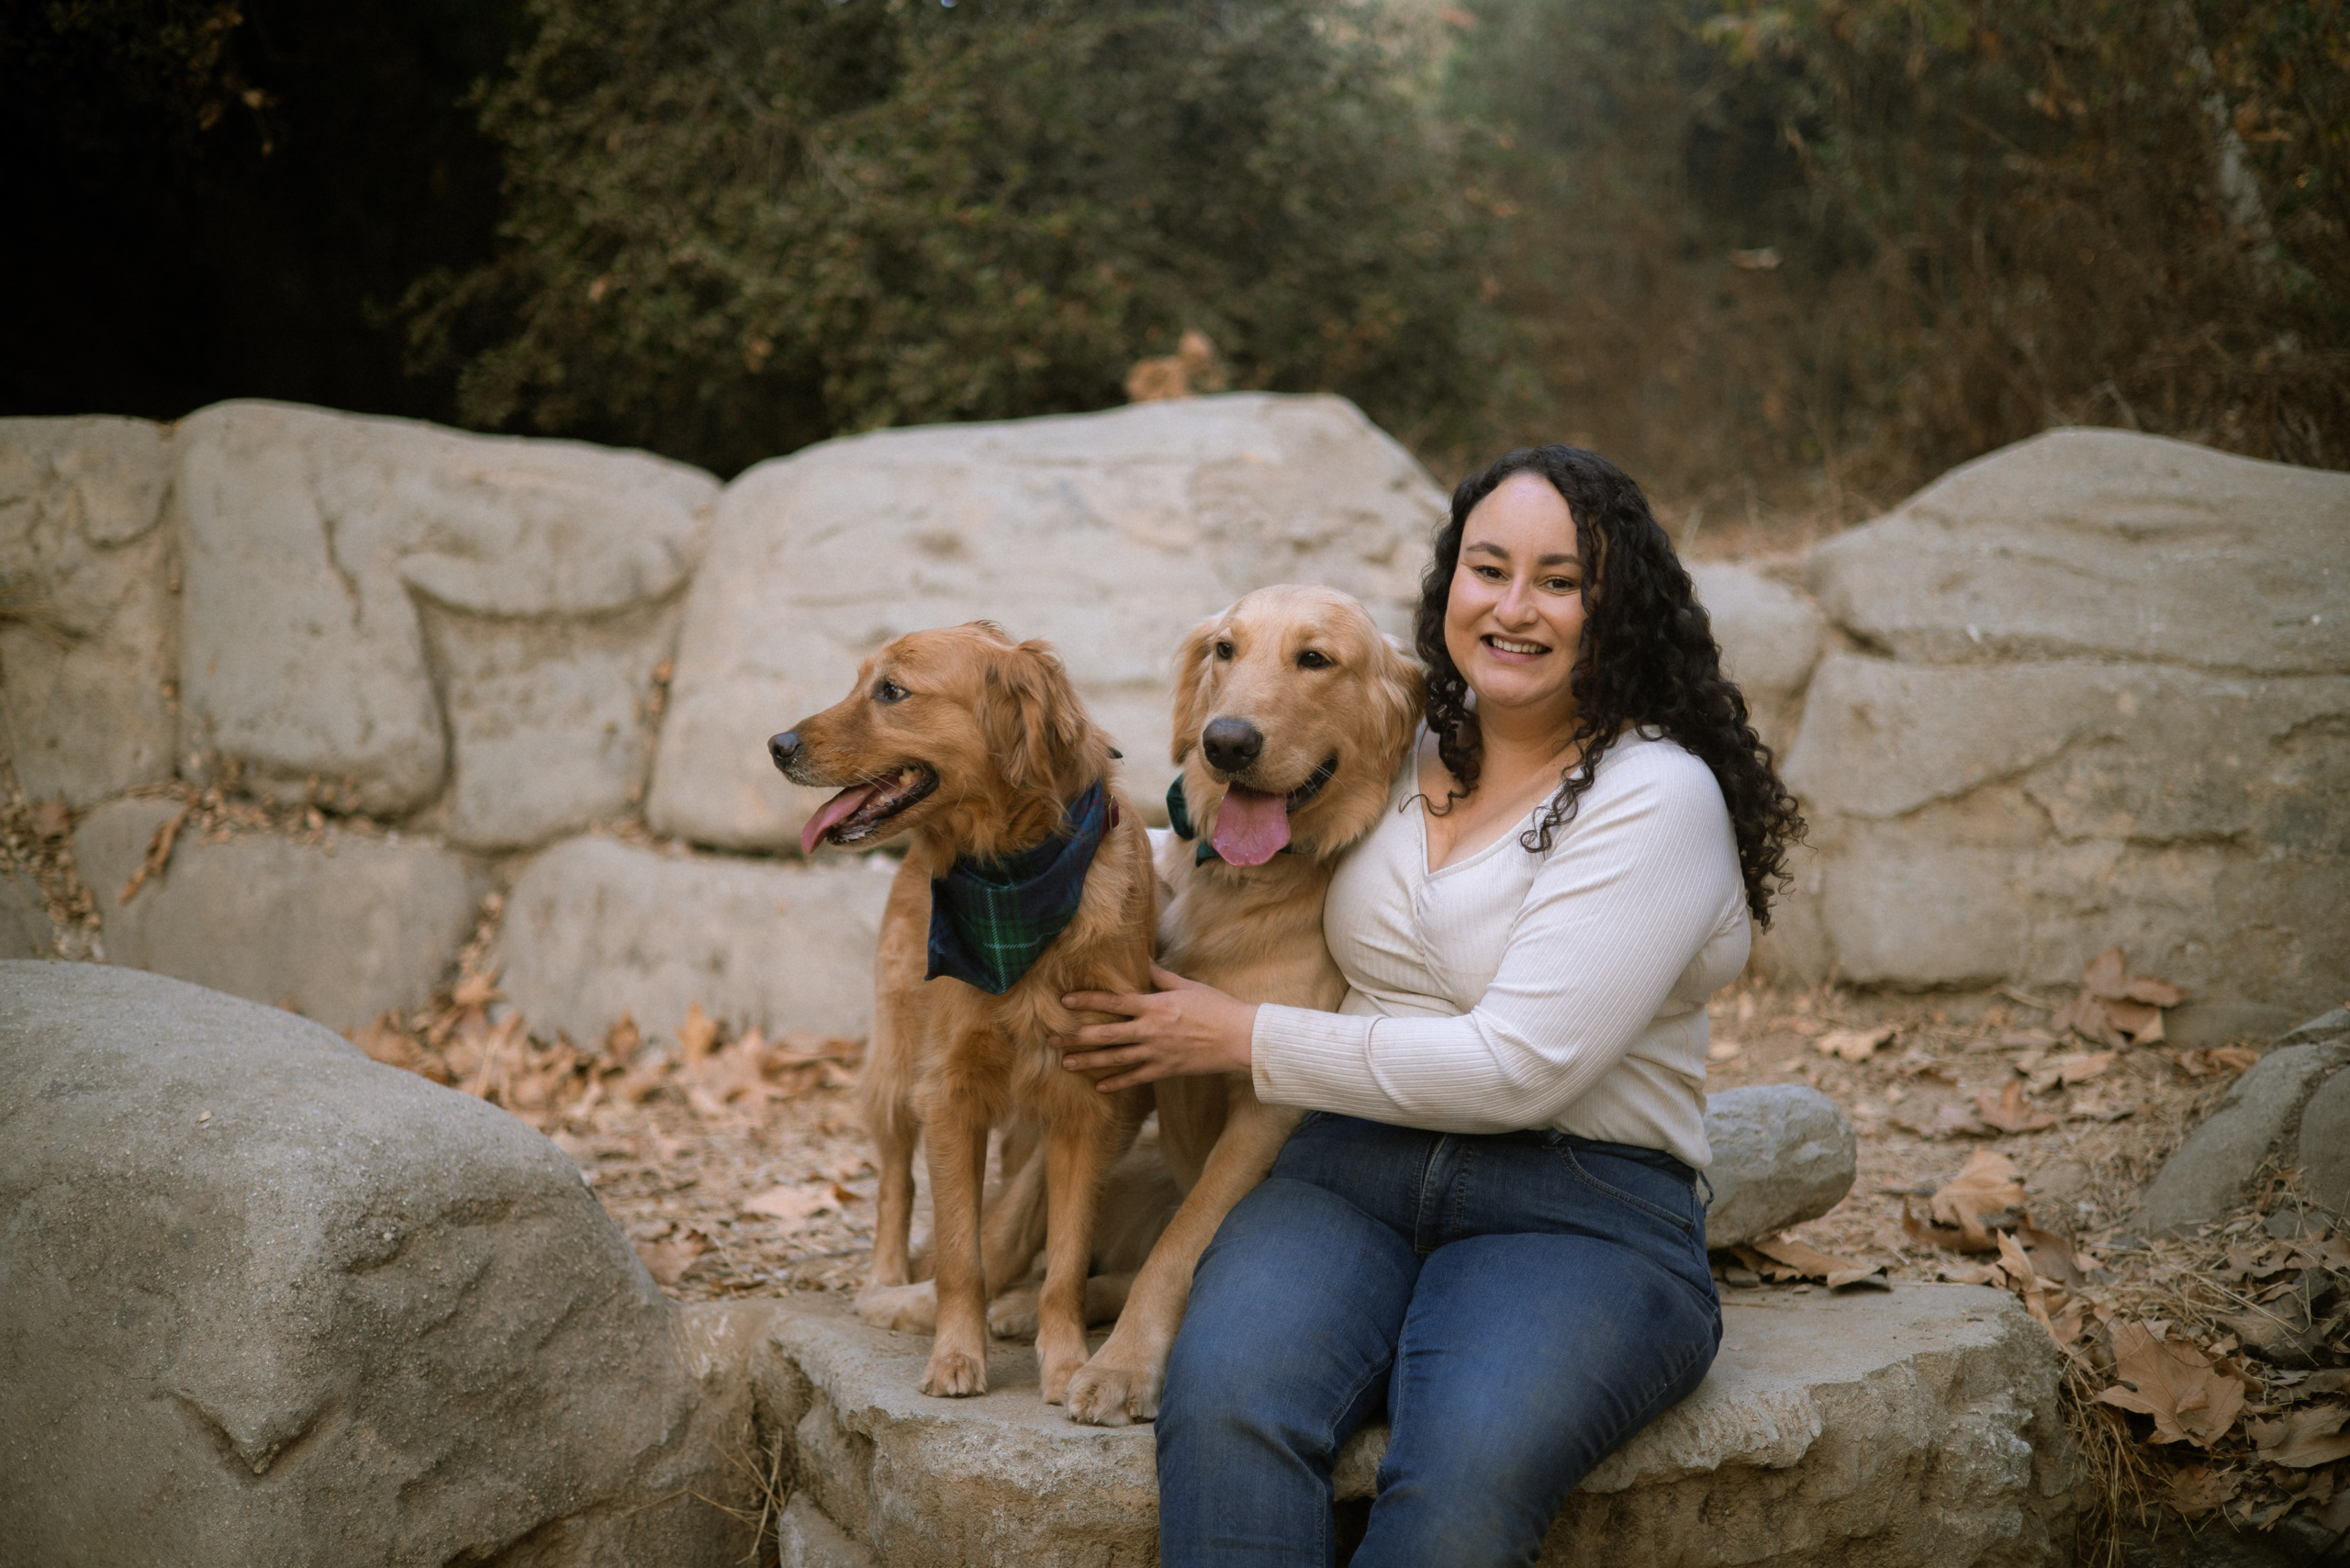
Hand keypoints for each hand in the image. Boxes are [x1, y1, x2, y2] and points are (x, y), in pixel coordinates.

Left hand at [1058, 964, 1257, 1091]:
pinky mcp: (1165, 1069)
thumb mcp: (1187, 986)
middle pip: (1105, 1034)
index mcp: (1154, 1005)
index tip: (1065, 1001)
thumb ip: (1160, 977)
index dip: (1087, 1000)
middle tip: (1051, 1040)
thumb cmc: (1217, 1007)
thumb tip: (1142, 960)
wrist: (1240, 1038)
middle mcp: (1149, 1030)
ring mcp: (1156, 1052)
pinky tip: (1099, 1087)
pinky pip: (1135, 1078)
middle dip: (1076, 1037)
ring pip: (1114, 1058)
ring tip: (1066, 1064)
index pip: (1113, 1002)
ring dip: (1088, 1061)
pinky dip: (1117, 1083)